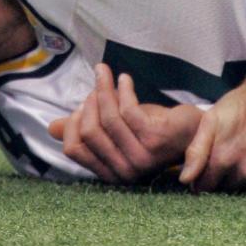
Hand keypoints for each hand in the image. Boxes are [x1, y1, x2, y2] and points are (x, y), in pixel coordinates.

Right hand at [48, 64, 201, 183]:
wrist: (193, 130)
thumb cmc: (152, 130)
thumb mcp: (116, 129)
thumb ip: (87, 129)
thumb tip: (52, 128)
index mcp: (110, 172)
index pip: (74, 149)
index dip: (74, 123)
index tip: (83, 104)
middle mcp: (124, 170)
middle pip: (89, 131)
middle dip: (89, 102)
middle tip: (97, 84)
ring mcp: (141, 157)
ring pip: (108, 117)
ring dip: (104, 89)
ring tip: (105, 74)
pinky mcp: (155, 139)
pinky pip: (128, 108)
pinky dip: (123, 89)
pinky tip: (125, 79)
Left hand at [179, 78, 245, 190]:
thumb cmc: (243, 102)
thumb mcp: (212, 119)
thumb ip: (196, 151)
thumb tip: (185, 180)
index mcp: (224, 160)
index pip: (206, 187)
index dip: (205, 178)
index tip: (209, 168)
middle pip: (230, 188)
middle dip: (228, 176)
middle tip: (235, 153)